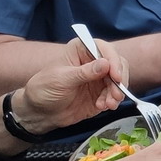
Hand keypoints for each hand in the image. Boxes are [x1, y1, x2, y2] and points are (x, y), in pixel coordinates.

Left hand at [13, 37, 130, 131]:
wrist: (41, 112)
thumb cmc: (44, 89)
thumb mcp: (62, 79)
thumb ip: (84, 72)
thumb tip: (105, 64)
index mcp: (81, 50)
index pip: (103, 49)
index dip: (113, 60)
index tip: (115, 76)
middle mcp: (93, 61)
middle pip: (117, 64)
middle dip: (119, 80)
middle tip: (116, 94)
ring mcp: (98, 78)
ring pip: (119, 81)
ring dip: (117, 93)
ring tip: (108, 104)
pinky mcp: (101, 93)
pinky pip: (114, 94)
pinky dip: (112, 101)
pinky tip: (102, 106)